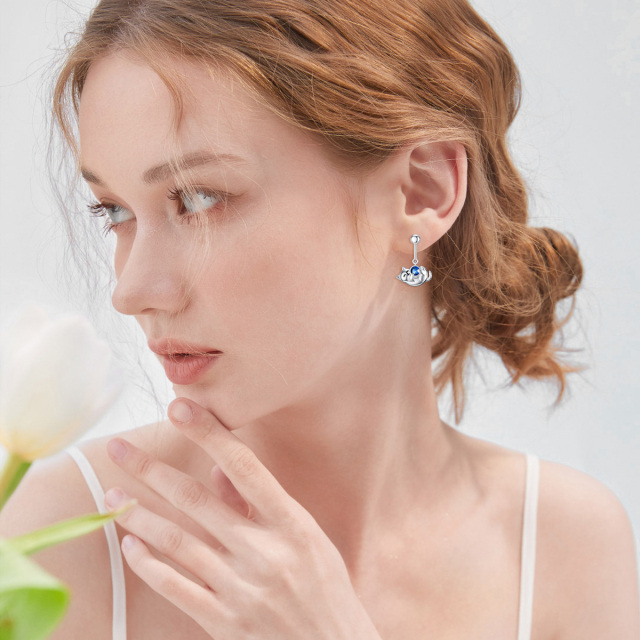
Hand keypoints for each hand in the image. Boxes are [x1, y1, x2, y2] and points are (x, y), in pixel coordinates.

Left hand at [103, 398, 381, 639]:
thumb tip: (217, 468)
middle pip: (195, 499)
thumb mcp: (308, 537)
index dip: (209, 434)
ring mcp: (241, 588)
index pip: (243, 466)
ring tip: (110, 495)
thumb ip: (263, 503)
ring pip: (176, 541)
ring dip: (138, 515)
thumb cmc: (326, 588)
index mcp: (291, 524)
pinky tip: (130, 545)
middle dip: (151, 470)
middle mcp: (264, 551)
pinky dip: (148, 565)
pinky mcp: (224, 621)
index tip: (180, 407)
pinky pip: (176, 587)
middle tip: (118, 449)